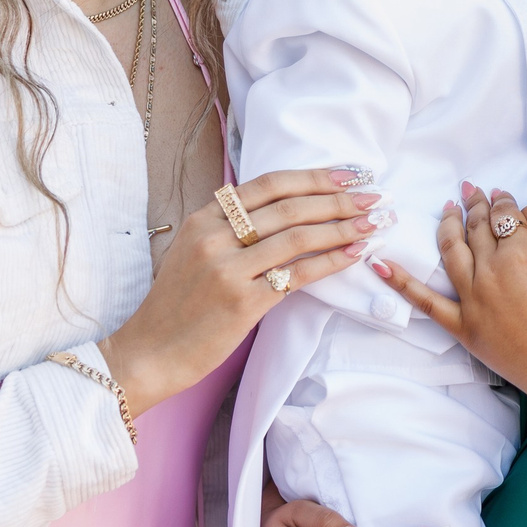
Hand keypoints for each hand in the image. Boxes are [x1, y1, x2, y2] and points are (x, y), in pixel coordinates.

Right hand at [101, 168, 380, 417]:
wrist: (150, 352)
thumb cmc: (178, 306)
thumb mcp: (193, 252)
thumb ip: (228, 229)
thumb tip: (283, 210)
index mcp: (203, 220)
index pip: (268, 184)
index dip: (313, 177)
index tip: (348, 175)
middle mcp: (214, 237)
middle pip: (290, 207)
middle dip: (339, 199)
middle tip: (375, 196)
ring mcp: (227, 270)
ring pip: (298, 237)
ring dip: (344, 227)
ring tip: (375, 222)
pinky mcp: (242, 303)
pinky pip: (298, 275)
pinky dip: (332, 261)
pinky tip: (356, 254)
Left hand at [377, 182, 526, 415]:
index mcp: (521, 251)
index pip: (505, 214)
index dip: (502, 200)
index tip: (499, 193)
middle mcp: (491, 271)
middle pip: (477, 227)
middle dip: (474, 205)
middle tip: (471, 190)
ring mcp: (473, 299)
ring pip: (451, 251)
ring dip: (448, 225)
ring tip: (447, 208)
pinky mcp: (464, 327)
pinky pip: (425, 302)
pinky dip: (400, 282)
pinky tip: (379, 264)